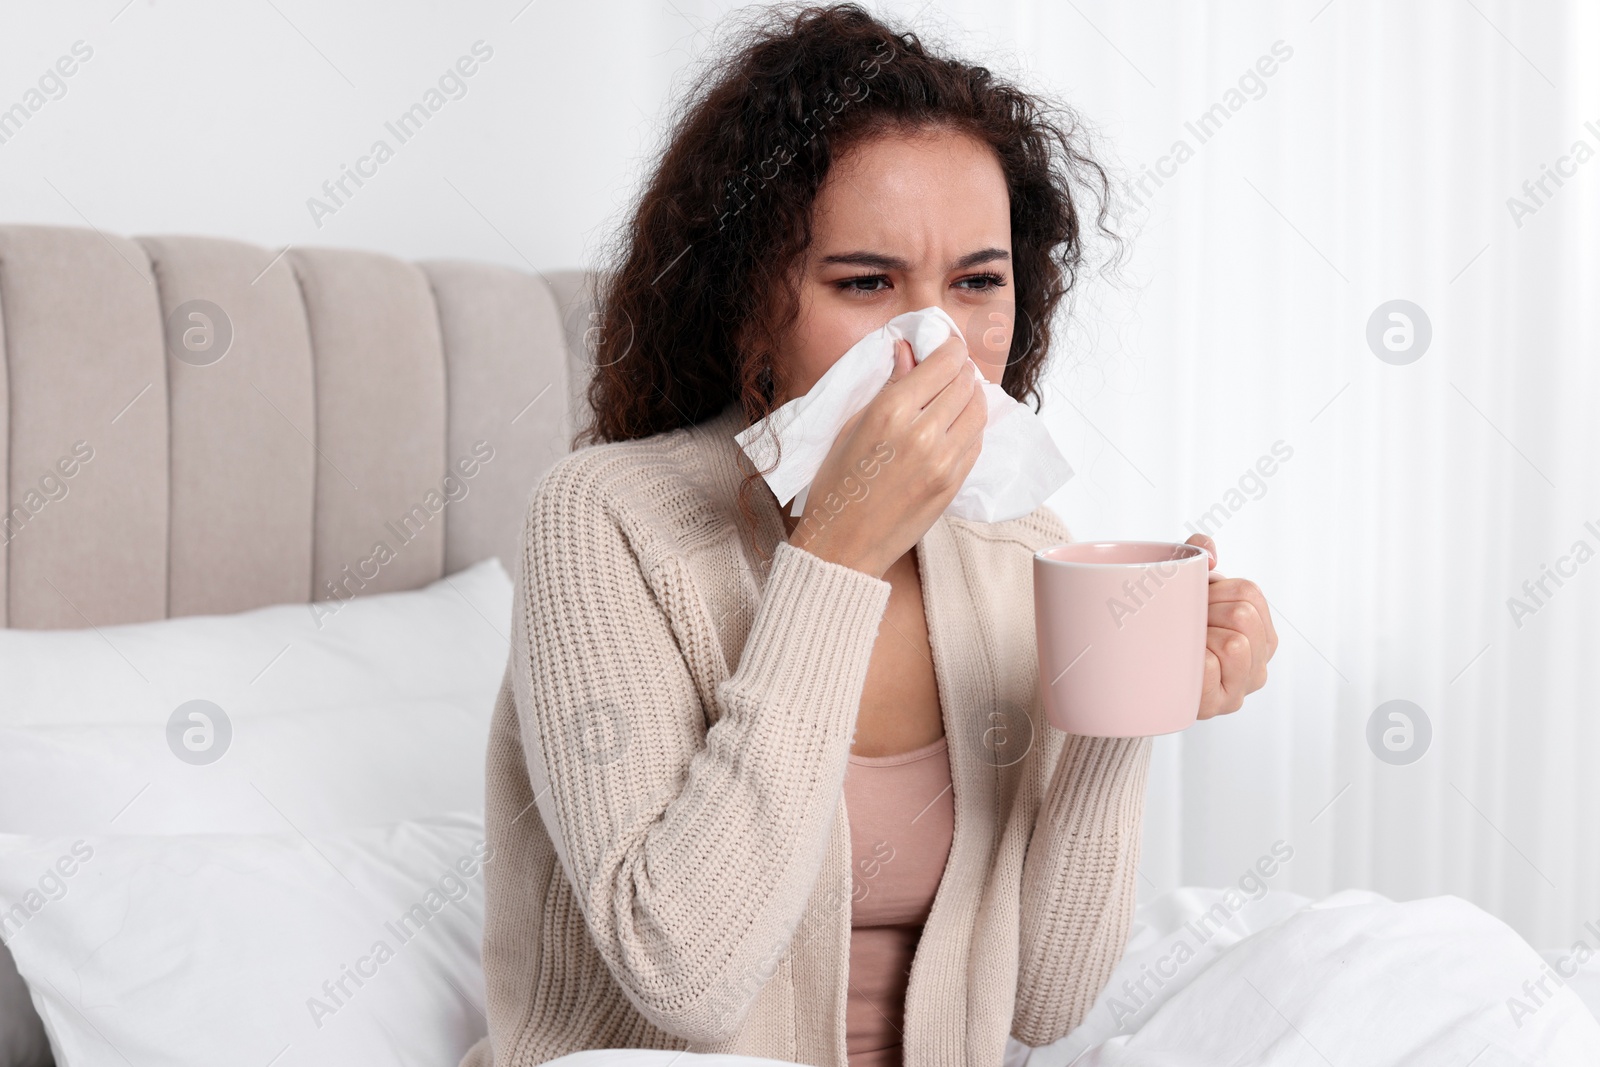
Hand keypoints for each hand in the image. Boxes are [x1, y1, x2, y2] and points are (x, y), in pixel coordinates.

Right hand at [786, 334, 986, 577]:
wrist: (843, 545)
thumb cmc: (836, 485)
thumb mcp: (851, 426)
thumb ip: (889, 386)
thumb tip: (909, 351)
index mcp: (890, 412)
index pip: (943, 363)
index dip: (949, 349)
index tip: (946, 348)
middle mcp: (923, 433)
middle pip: (965, 383)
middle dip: (960, 371)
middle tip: (949, 371)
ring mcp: (944, 462)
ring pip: (978, 411)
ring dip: (971, 397)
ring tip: (955, 397)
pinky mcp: (954, 484)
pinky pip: (976, 442)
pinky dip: (970, 427)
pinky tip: (954, 426)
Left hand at [1185, 533, 1276, 717]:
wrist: (1137, 674)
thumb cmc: (1171, 626)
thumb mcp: (1188, 586)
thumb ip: (1198, 553)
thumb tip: (1208, 554)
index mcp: (1262, 635)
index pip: (1249, 593)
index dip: (1215, 590)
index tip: (1198, 602)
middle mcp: (1259, 665)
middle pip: (1243, 616)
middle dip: (1207, 612)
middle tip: (1189, 625)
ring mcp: (1239, 690)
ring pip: (1234, 644)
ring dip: (1202, 637)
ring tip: (1187, 645)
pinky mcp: (1215, 707)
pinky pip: (1210, 670)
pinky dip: (1194, 662)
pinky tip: (1183, 665)